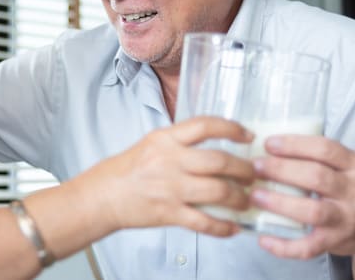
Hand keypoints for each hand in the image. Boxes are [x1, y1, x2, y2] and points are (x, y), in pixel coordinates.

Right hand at [77, 116, 255, 237]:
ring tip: (245, 200)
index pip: (205, 125)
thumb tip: (213, 146)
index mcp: (165, 139)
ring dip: (239, 197)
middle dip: (244, 169)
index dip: (232, 128)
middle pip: (219, 161)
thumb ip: (179, 143)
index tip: (248, 135)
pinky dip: (223, 226)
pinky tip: (233, 227)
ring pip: (218, 191)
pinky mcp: (169, 213)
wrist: (101, 197)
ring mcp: (170, 188)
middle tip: (253, 173)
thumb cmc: (125, 171)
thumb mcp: (150, 144)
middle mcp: (169, 161)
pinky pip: (204, 221)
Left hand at [250, 135, 354, 259]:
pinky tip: (263, 239)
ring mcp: (347, 220)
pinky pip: (308, 247)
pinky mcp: (335, 243)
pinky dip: (284, 246)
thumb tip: (272, 146)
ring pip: (312, 211)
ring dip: (280, 203)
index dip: (294, 145)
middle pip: (316, 177)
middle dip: (281, 170)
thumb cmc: (354, 190)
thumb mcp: (350, 167)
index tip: (268, 144)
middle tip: (255, 167)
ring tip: (255, 195)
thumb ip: (320, 156)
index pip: (326, 149)